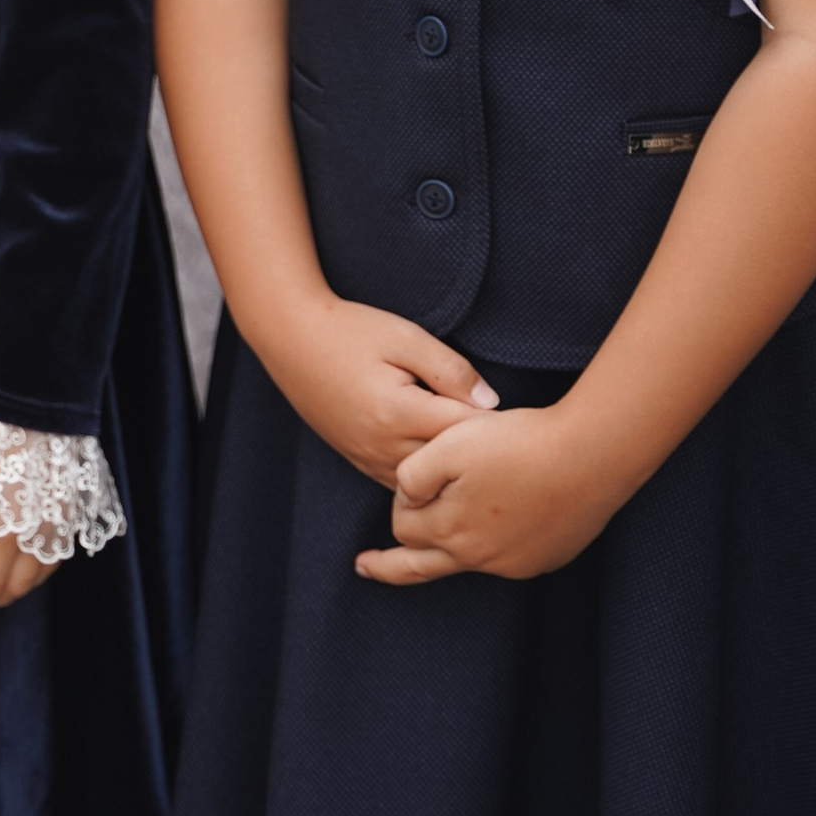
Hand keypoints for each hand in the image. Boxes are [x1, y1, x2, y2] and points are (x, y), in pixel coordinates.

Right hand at [257, 291, 496, 489]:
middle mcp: (382, 445)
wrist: (289, 337)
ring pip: (427, 485)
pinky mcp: (358, 459)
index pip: (465, 432)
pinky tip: (449, 471)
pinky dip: (428, 481)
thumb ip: (451, 370)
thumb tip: (492, 403)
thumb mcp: (405, 337)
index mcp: (398, 412)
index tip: (526, 426)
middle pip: (449, 466)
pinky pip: (402, 485)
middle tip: (520, 450)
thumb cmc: (350, 329)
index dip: (499, 429)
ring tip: (489, 466)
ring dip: (455, 475)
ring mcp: (367, 457)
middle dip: (482, 459)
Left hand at [357, 400, 629, 586]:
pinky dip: (495, 543)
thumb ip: (412, 475)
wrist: (593, 454)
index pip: (402, 530)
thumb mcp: (448, 444)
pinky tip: (501, 522)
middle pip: (421, 567)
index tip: (410, 486)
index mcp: (450, 531)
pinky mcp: (548, 558)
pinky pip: (509, 557)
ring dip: (451, 549)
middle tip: (363, 567)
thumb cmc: (518, 442)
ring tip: (436, 541)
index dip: (401, 504)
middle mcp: (480, 558)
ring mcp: (517, 563)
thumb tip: (406, 498)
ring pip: (469, 561)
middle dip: (387, 568)